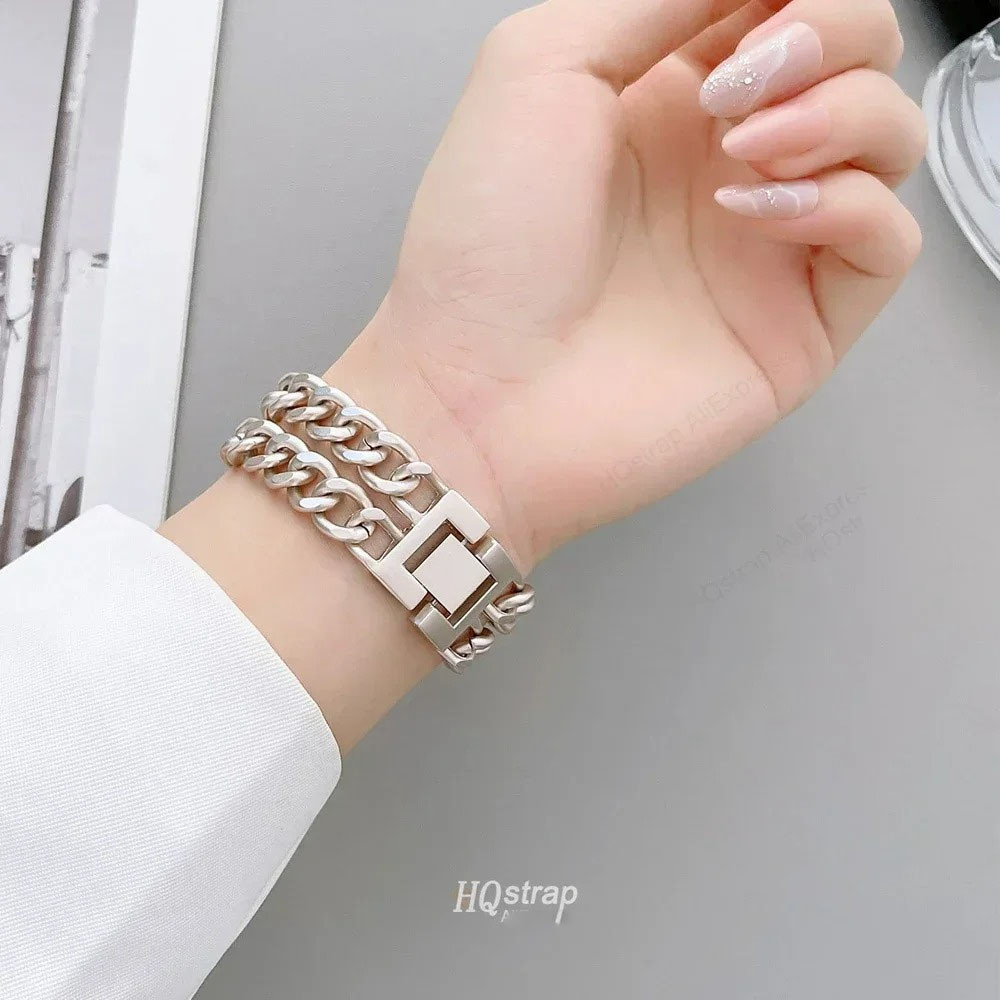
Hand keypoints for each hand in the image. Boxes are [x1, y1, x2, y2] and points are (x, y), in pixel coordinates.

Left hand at [336, 0, 924, 570]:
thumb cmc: (481, 253)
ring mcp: (764, 247)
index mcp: (664, 101)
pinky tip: (757, 210)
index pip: (781, 11)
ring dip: (840, 113)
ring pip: (889, 140)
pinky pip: (887, 241)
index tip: (757, 15)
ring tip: (745, 147)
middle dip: (830, 34)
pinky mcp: (795, 324)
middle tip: (747, 81)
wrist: (475, 399)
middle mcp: (724, 167)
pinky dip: (847, 203)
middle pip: (858, 60)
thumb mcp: (540, 68)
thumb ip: (653, 1)